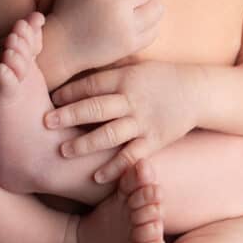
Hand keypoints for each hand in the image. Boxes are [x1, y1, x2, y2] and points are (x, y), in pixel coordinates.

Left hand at [46, 60, 197, 182]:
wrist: (197, 92)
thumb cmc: (160, 78)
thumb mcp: (135, 66)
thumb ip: (109, 72)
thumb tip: (76, 70)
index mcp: (125, 78)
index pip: (91, 84)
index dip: (69, 92)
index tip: (50, 99)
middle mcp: (132, 99)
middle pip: (96, 108)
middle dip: (69, 115)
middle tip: (45, 123)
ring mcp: (143, 121)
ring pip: (110, 134)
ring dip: (85, 144)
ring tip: (63, 151)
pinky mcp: (155, 140)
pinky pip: (131, 156)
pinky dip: (114, 167)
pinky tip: (96, 176)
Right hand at [49, 0, 163, 74]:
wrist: (62, 49)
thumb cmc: (66, 11)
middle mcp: (116, 7)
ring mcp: (126, 28)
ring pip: (157, 6)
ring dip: (149, 4)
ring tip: (136, 8)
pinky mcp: (131, 45)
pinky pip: (155, 29)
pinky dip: (149, 25)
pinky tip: (136, 24)